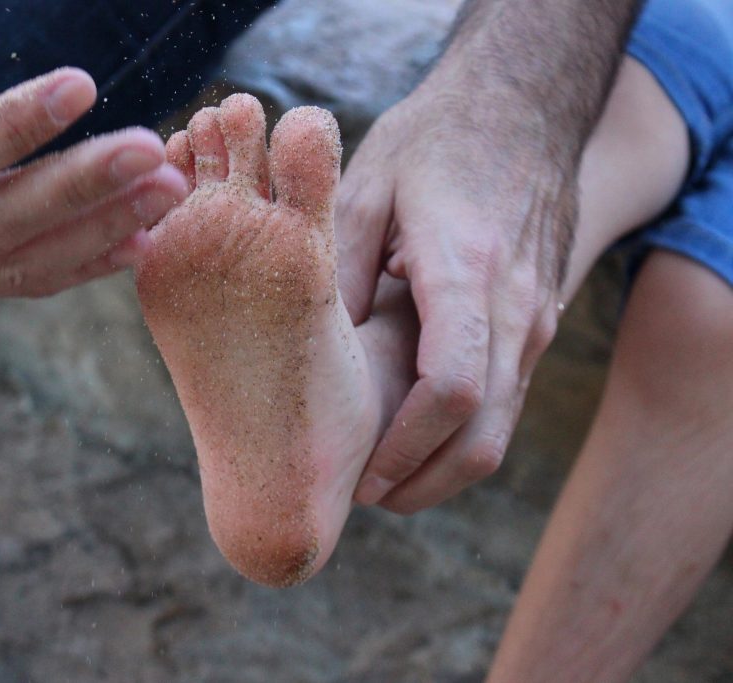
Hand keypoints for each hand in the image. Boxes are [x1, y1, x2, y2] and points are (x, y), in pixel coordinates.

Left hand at [337, 80, 572, 512]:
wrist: (523, 108)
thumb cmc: (437, 141)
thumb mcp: (368, 187)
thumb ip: (338, 268)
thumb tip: (314, 348)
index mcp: (466, 272)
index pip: (451, 390)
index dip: (404, 449)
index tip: (359, 475)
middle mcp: (515, 308)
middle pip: (483, 434)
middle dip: (423, 481)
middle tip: (363, 496)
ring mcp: (536, 320)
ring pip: (501, 428)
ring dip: (444, 469)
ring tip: (383, 482)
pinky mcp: (539, 323)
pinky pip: (507, 401)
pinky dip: (464, 436)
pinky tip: (417, 439)